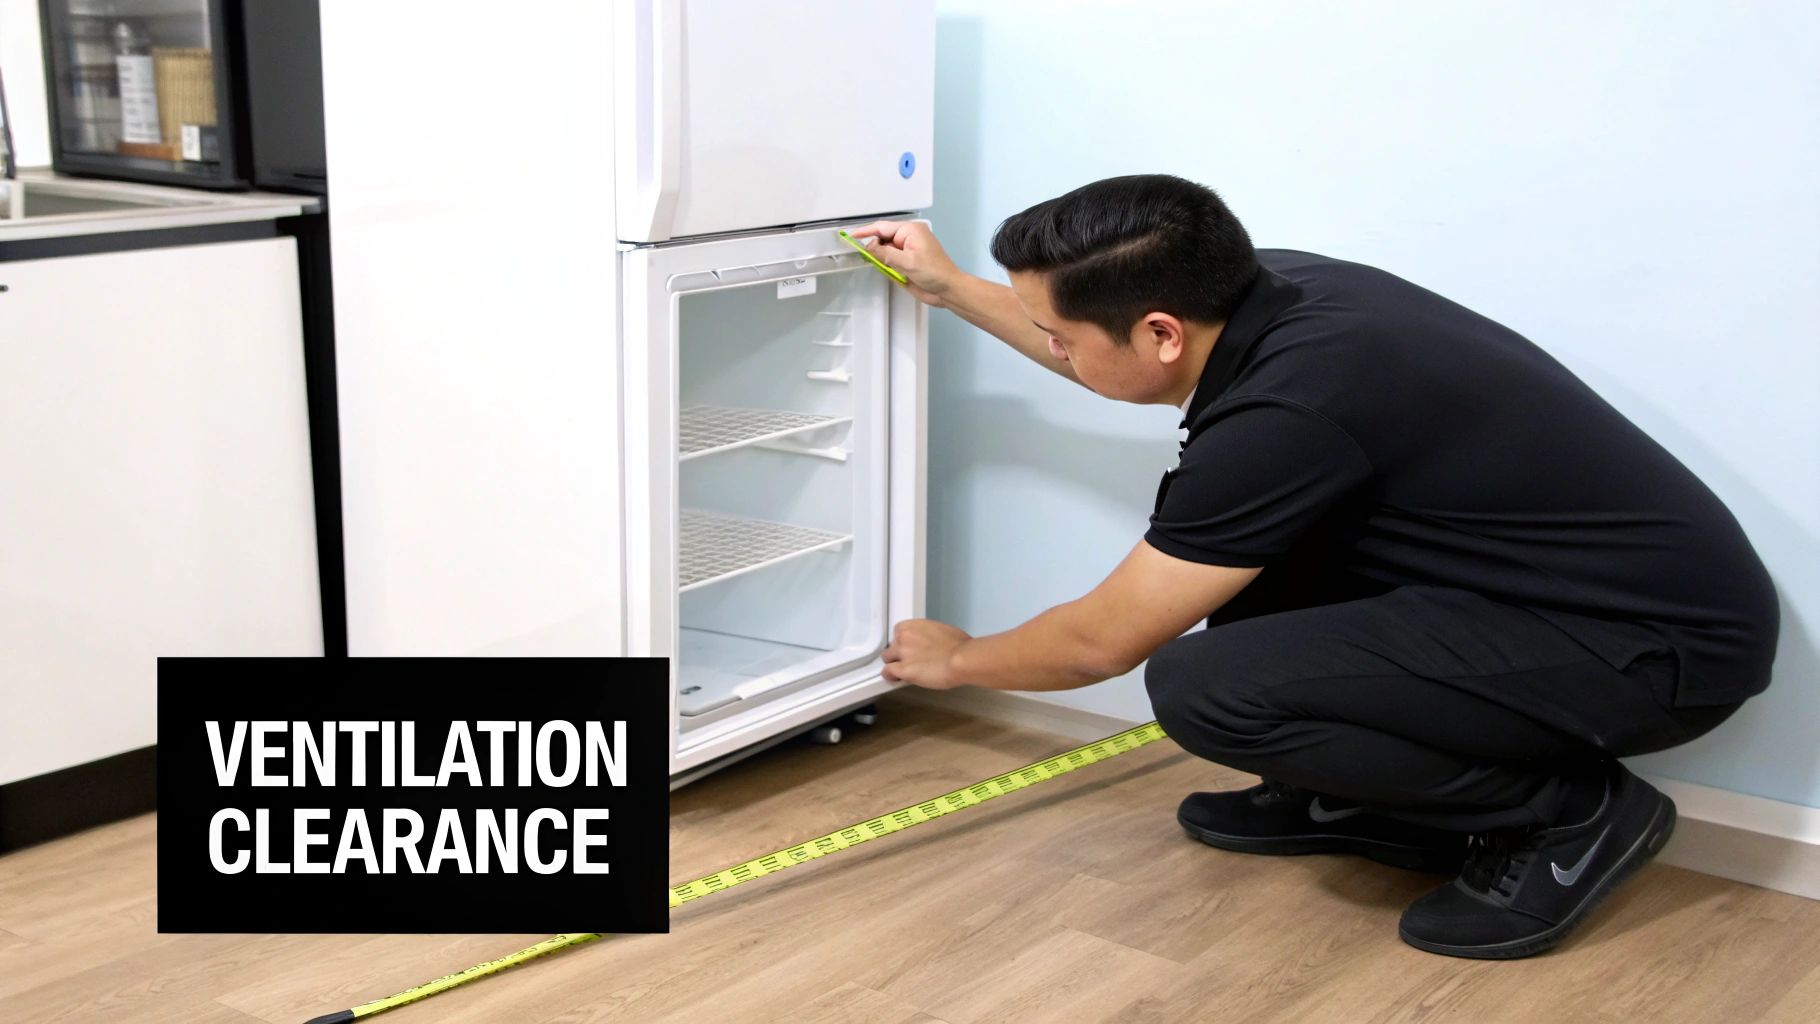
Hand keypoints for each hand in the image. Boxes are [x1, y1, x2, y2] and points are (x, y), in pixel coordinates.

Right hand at [846, 220, 962, 307]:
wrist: (948, 289)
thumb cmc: (936, 272)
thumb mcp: (907, 262)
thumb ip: (885, 254)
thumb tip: (870, 247)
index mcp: (910, 231)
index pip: (882, 228)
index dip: (866, 232)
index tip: (852, 235)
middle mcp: (909, 238)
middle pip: (883, 239)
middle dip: (875, 248)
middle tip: (867, 258)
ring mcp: (908, 250)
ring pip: (886, 251)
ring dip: (882, 259)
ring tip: (888, 268)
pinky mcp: (908, 261)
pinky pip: (891, 260)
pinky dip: (888, 266)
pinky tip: (892, 272)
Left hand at [881, 618, 971, 688]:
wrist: (961, 659)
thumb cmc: (959, 646)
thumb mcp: (943, 631)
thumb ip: (930, 636)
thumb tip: (930, 643)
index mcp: (914, 625)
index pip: (899, 631)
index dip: (904, 641)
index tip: (908, 647)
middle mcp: (905, 637)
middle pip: (892, 645)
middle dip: (899, 652)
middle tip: (909, 659)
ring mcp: (902, 653)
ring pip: (887, 658)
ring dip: (894, 663)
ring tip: (903, 670)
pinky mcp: (903, 670)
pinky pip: (887, 672)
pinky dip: (891, 676)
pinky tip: (895, 679)